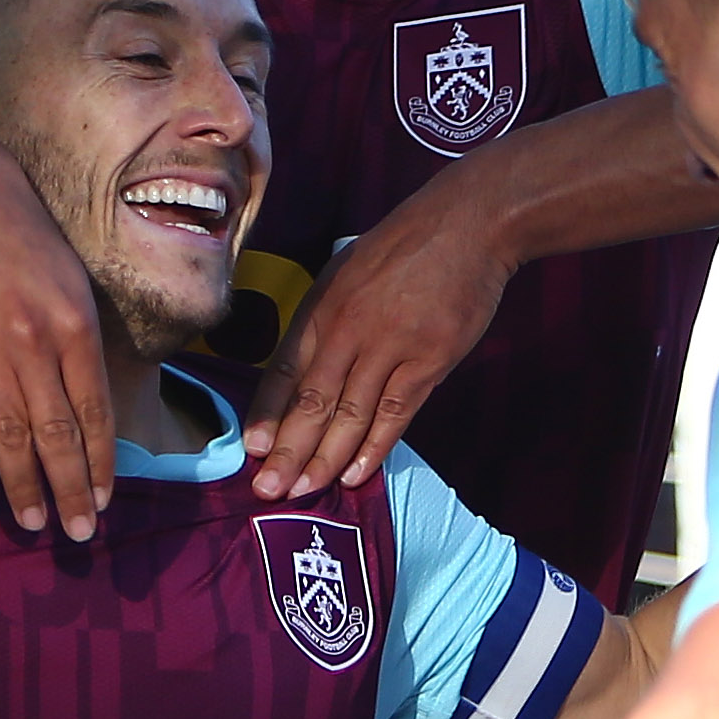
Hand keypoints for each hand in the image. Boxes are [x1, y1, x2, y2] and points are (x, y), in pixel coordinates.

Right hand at [0, 149, 115, 538]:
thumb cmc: (32, 247)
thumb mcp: (76, 288)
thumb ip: (83, 350)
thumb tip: (91, 417)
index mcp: (76, 327)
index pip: (95, 413)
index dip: (102, 464)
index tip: (106, 500)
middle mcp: (34, 342)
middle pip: (57, 434)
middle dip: (71, 490)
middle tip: (80, 532)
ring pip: (9, 435)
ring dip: (25, 487)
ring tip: (38, 522)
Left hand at [244, 181, 513, 500]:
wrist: (467, 227)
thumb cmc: (404, 248)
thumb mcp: (346, 270)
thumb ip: (325, 318)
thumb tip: (306, 367)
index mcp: (322, 308)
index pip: (285, 371)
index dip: (268, 414)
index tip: (252, 450)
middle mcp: (348, 331)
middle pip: (312, 403)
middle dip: (287, 451)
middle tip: (267, 490)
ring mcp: (390, 348)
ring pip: (350, 415)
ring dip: (325, 459)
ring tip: (304, 492)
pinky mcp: (429, 362)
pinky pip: (395, 414)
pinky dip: (375, 447)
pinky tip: (356, 474)